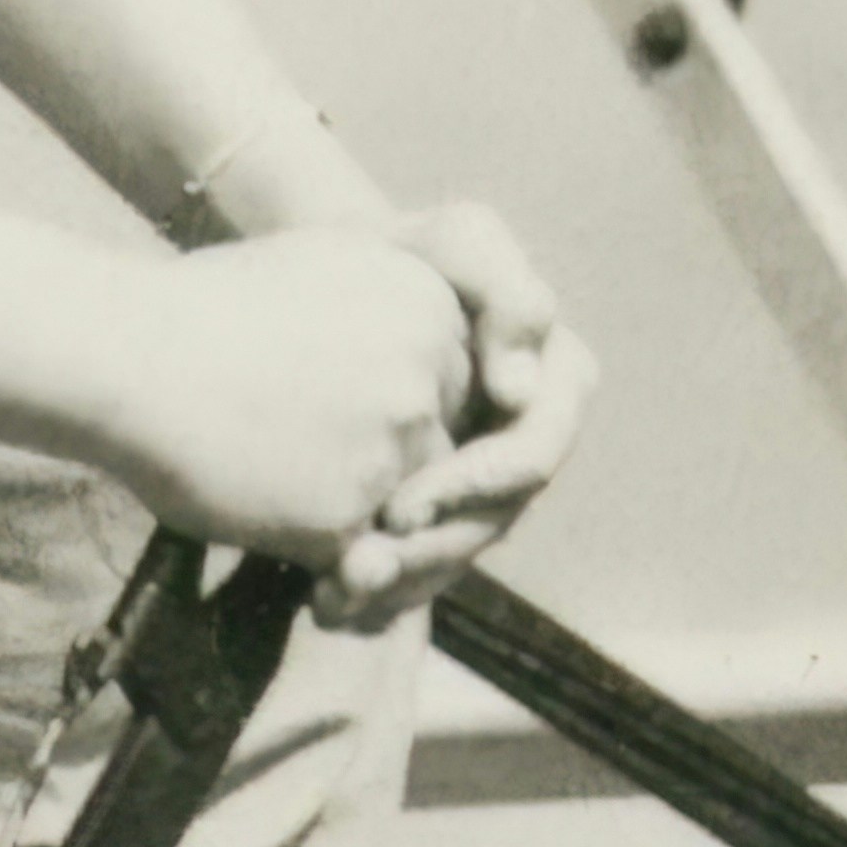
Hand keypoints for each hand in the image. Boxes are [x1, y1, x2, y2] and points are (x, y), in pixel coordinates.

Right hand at [124, 225, 488, 593]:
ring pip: (404, 511)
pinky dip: (322, 561)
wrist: (125, 356)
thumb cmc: (203, 309)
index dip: (394, 412)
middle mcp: (425, 377)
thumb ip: (391, 313)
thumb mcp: (321, 268)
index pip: (449, 388)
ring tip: (286, 497)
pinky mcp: (347, 519)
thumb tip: (424, 358)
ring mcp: (392, 450)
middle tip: (309, 465)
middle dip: (385, 468)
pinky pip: (358, 560)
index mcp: (430, 308)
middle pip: (437, 450)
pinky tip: (269, 528)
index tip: (336, 414)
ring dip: (357, 517)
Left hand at [358, 192, 583, 603]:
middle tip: (364, 563)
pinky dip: (374, 594)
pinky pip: (416, 571)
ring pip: (455, 558)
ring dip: (402, 585)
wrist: (298, 299)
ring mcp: (474, 485)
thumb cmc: (385, 260)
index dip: (480, 482)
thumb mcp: (447, 242)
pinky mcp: (422, 515)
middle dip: (436, 552)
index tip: (402, 503)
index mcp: (547, 383)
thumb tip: (522, 390)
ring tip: (335, 592)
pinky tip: (324, 603)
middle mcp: (519, 443)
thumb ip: (501, 280)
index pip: (534, 451)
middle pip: (495, 522)